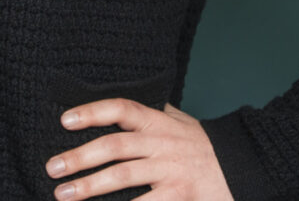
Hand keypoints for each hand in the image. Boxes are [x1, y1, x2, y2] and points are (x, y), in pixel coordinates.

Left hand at [44, 98, 235, 199]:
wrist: (246, 167)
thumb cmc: (206, 147)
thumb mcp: (181, 122)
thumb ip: (154, 114)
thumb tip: (121, 107)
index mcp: (160, 123)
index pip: (122, 109)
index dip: (93, 112)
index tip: (65, 120)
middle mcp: (163, 144)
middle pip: (114, 146)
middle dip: (79, 157)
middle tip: (52, 167)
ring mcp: (170, 171)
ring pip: (122, 177)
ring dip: (89, 186)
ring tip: (63, 194)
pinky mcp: (178, 196)